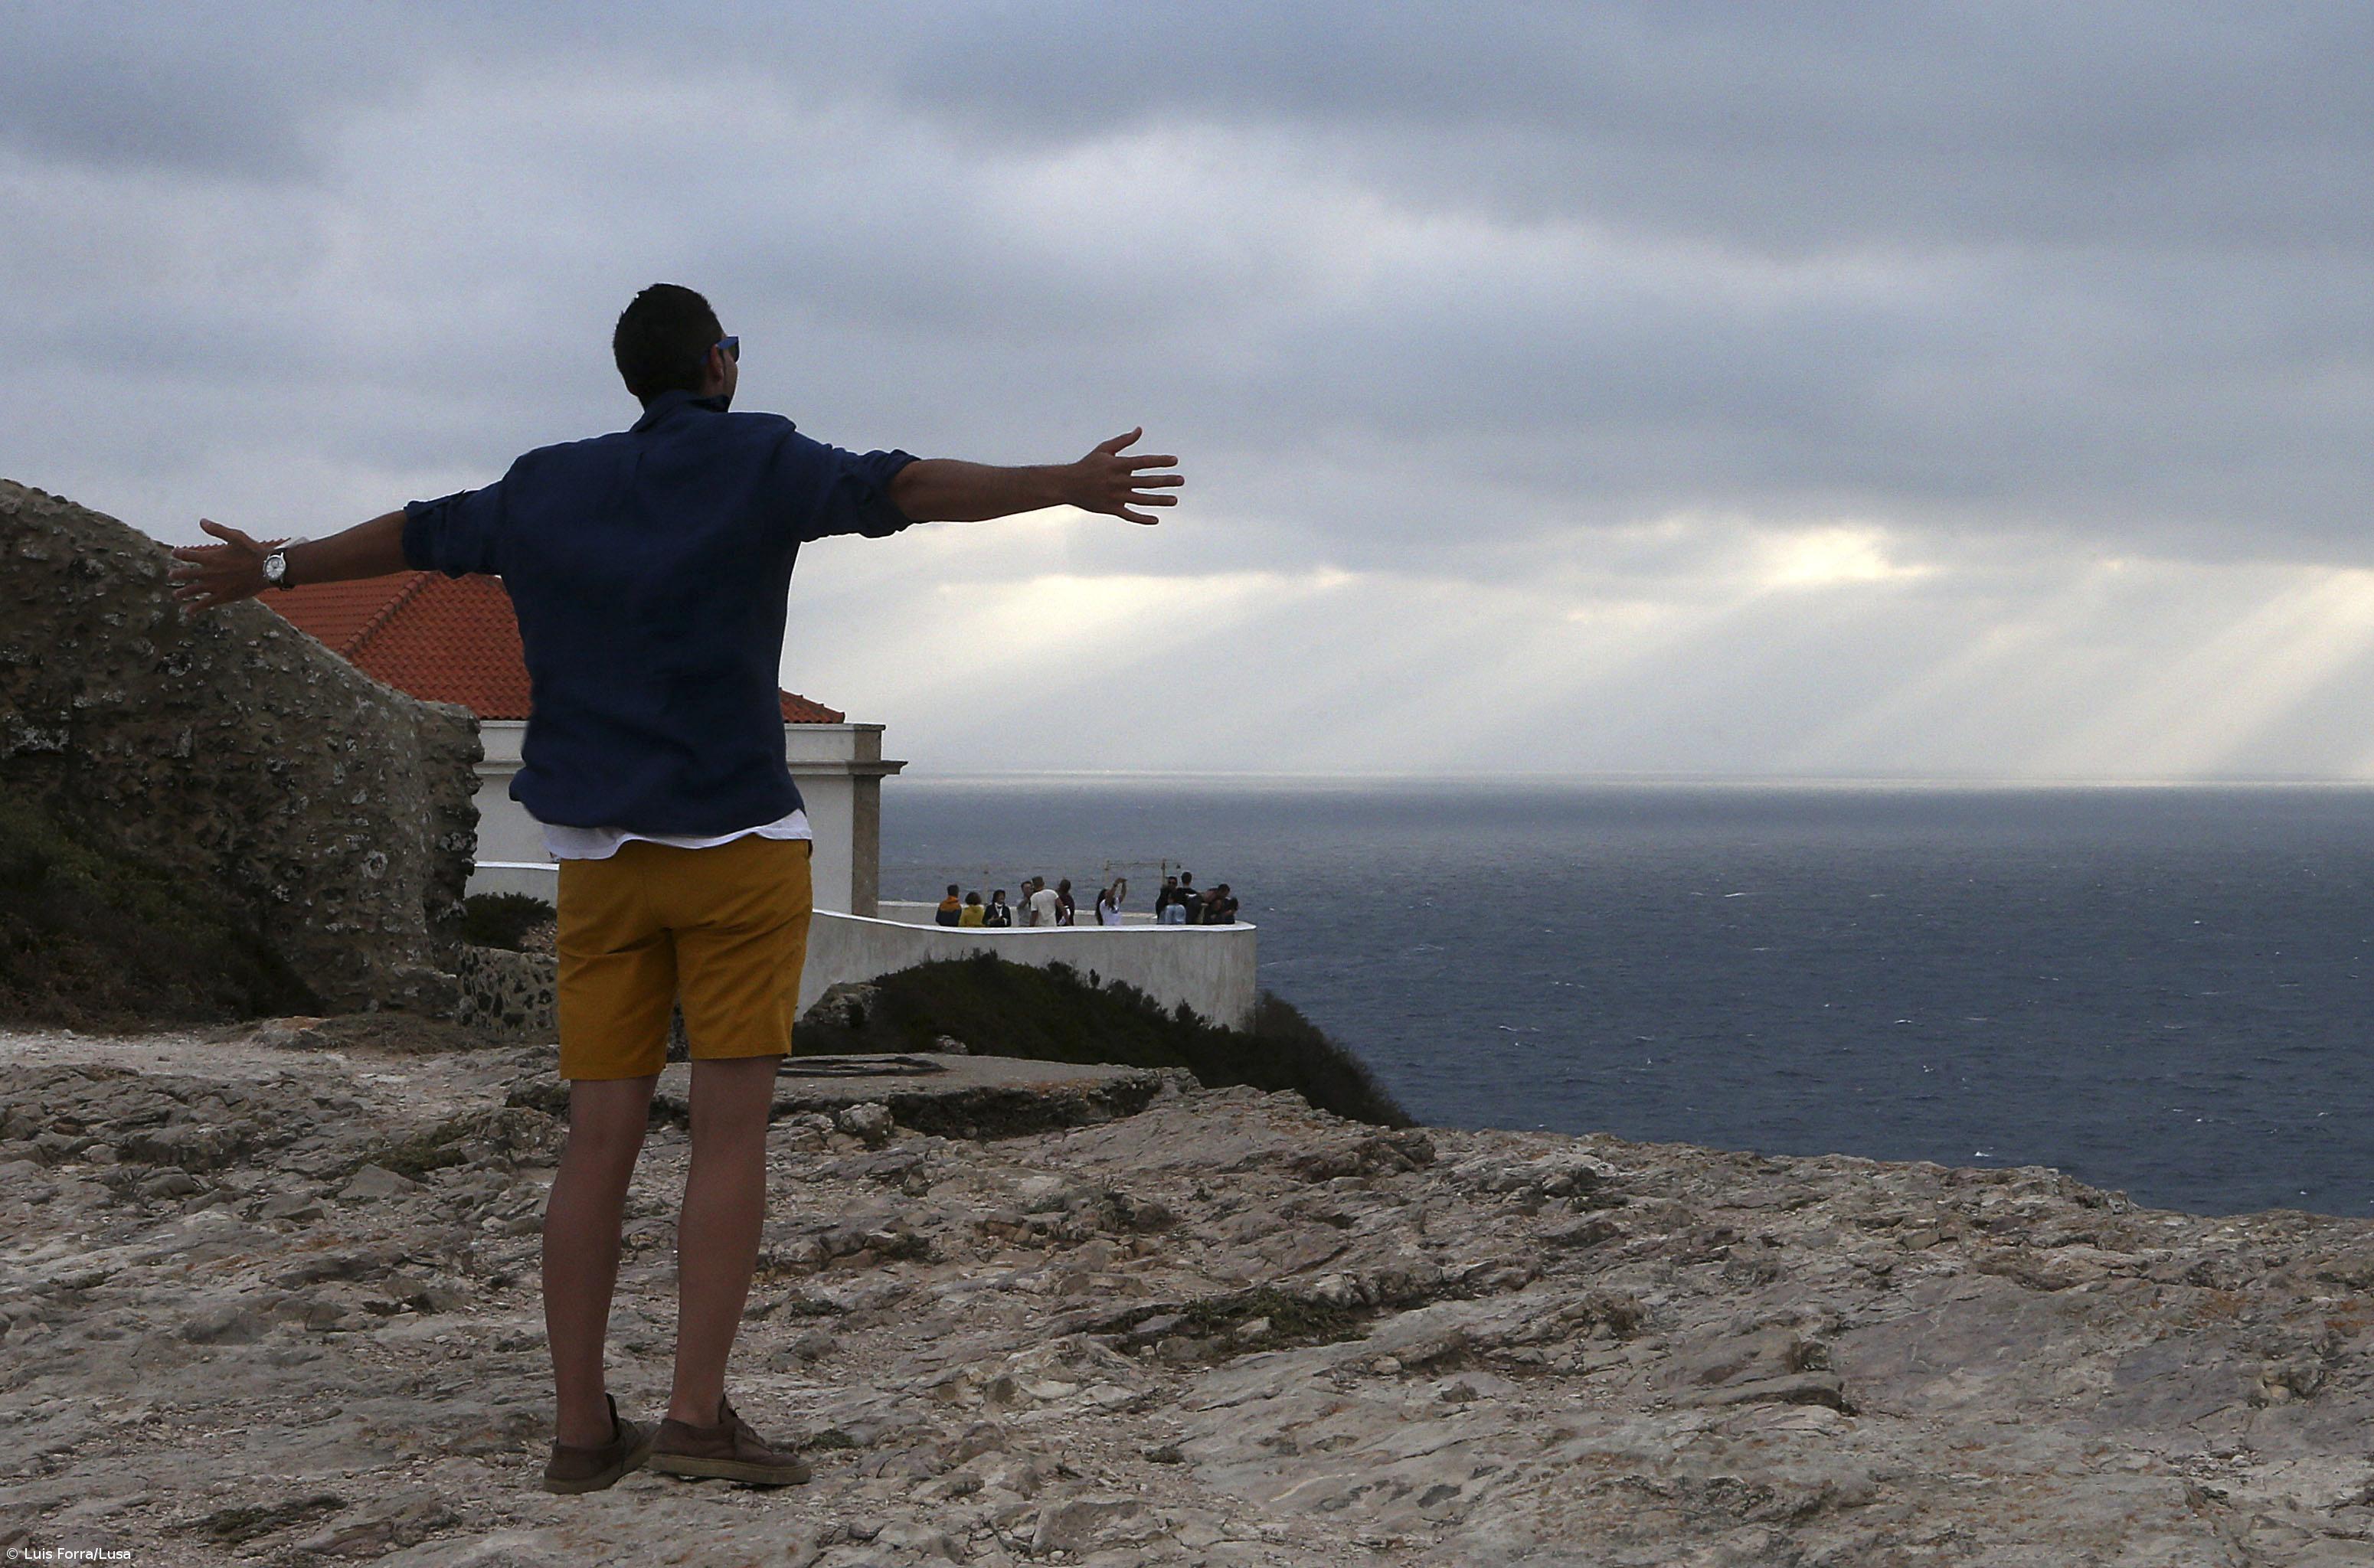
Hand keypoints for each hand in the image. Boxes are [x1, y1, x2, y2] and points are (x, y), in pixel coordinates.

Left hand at [168, 519, 281, 610]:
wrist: (267, 569)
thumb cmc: (253, 551)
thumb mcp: (235, 536)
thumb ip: (217, 529)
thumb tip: (201, 521)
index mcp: (210, 557)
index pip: (187, 555)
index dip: (179, 553)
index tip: (175, 553)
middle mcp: (208, 572)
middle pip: (186, 574)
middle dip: (177, 575)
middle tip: (171, 575)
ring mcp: (215, 586)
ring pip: (192, 591)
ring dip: (182, 593)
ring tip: (176, 595)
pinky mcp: (223, 597)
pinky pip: (205, 604)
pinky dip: (195, 608)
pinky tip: (188, 612)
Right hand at [1064, 429, 1181, 524]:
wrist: (1067, 484)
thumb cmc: (1088, 464)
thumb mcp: (1104, 449)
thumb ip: (1124, 441)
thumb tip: (1140, 429)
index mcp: (1117, 465)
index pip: (1143, 462)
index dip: (1159, 461)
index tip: (1174, 460)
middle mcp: (1118, 481)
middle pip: (1146, 482)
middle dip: (1165, 481)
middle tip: (1181, 480)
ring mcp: (1115, 497)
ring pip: (1142, 500)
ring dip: (1159, 500)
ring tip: (1175, 500)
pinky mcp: (1111, 509)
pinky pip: (1129, 516)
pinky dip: (1142, 519)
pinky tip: (1156, 519)